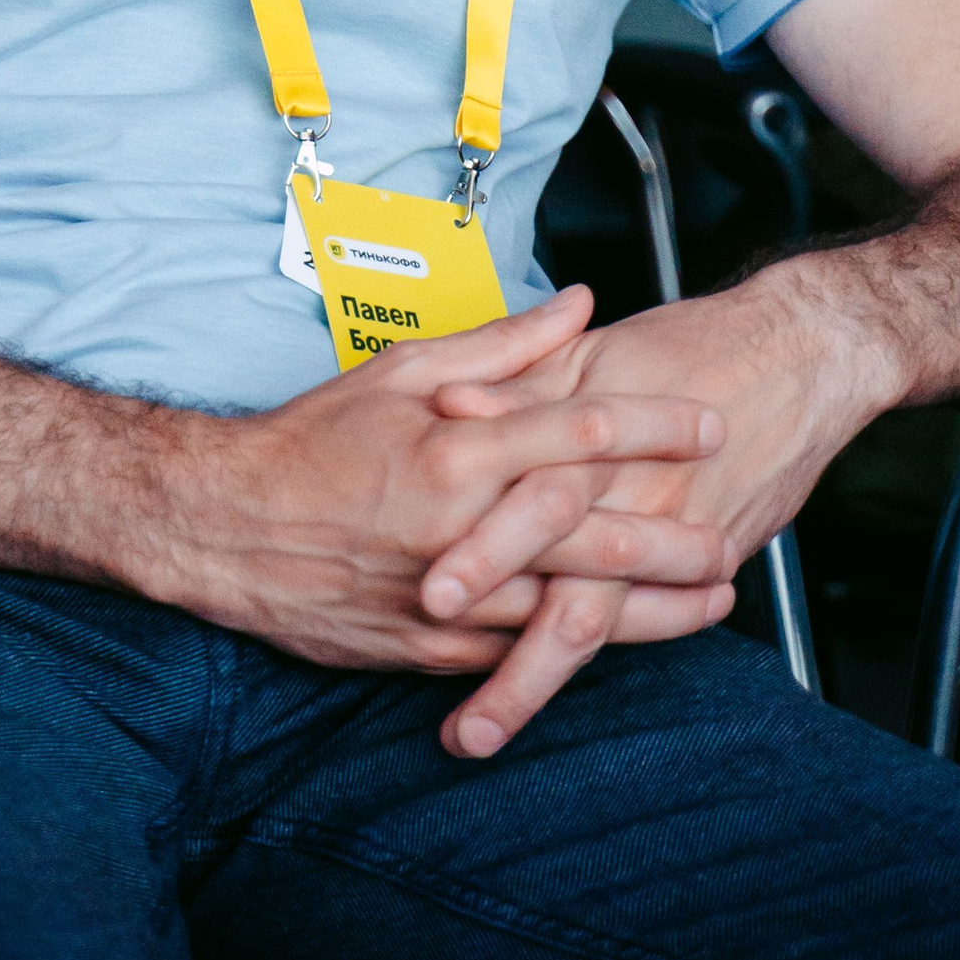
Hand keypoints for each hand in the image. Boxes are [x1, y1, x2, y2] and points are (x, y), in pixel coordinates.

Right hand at [160, 286, 732, 681]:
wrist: (224, 528)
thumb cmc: (312, 439)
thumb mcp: (402, 371)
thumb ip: (502, 345)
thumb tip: (580, 304)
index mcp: (456, 445)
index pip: (580, 428)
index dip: (656, 426)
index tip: (711, 421)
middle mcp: (459, 523)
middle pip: (592, 532)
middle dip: (673, 536)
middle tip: (735, 531)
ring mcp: (445, 595)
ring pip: (568, 610)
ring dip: (649, 609)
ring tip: (712, 600)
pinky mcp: (427, 649)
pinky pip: (514, 654)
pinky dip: (575, 652)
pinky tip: (623, 645)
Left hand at [417, 265, 894, 758]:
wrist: (799, 356)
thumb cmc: (687, 346)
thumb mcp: (591, 354)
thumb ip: (518, 383)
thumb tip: (449, 407)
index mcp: (590, 441)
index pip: (526, 503)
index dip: (482, 553)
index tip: (426, 600)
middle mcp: (630, 500)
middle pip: (563, 588)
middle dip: (509, 658)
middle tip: (455, 719)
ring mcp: (671, 538)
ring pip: (596, 621)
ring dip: (535, 681)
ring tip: (478, 734)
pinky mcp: (708, 558)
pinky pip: (652, 616)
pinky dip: (609, 654)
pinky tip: (555, 693)